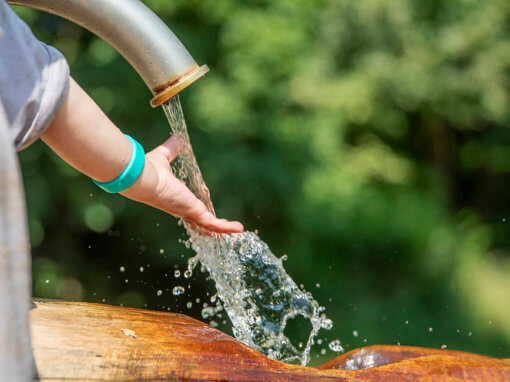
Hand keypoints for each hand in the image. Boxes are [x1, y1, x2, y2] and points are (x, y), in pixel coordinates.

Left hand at [121, 135, 243, 233]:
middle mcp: (181, 209)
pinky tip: (238, 229)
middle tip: (223, 227)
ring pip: (208, 226)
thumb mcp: (164, 157)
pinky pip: (212, 223)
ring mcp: (188, 212)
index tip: (206, 211)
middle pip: (199, 222)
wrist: (143, 178)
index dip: (198, 211)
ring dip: (222, 229)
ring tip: (236, 231)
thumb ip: (171, 150)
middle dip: (212, 226)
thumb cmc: (149, 170)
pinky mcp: (194, 212)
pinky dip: (225, 227)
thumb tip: (176, 138)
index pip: (189, 208)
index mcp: (175, 198)